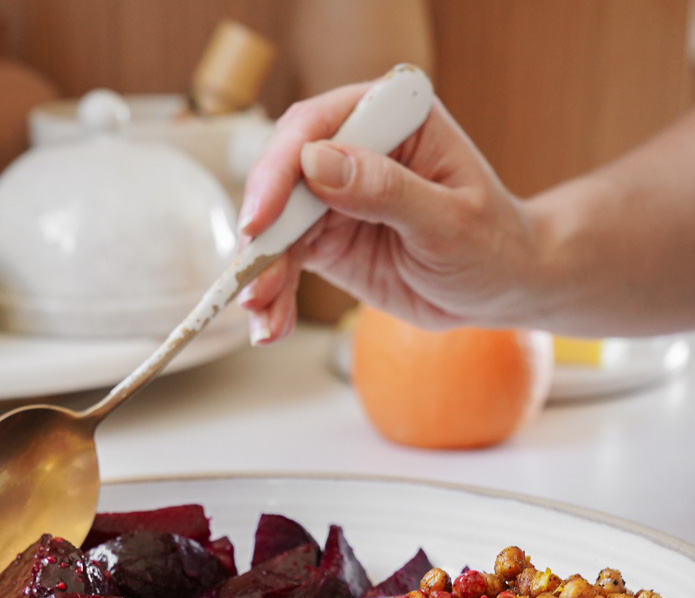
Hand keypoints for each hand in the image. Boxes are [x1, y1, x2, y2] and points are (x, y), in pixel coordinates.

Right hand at [237, 82, 540, 343]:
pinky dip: (275, 296)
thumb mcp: (448, 220)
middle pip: (284, 179)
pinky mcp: (326, 239)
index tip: (260, 219)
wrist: (499, 287)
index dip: (280, 169)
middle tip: (250, 283)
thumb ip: (387, 191)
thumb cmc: (492, 244)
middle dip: (262, 235)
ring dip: (262, 276)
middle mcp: (356, 149)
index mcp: (393, 119)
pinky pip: (286, 264)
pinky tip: (271, 325)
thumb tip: (318, 163)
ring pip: (278, 228)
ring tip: (261, 319)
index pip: (318, 127)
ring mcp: (335, 196)